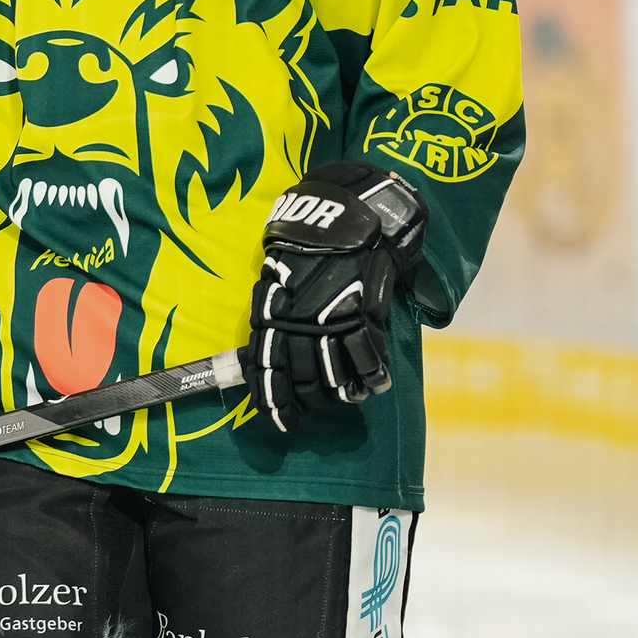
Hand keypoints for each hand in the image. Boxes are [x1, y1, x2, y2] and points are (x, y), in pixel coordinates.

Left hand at [245, 162, 426, 432]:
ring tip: (349, 394)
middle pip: (304, 381)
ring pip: (336, 377)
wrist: (349, 215)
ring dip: (343, 392)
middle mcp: (299, 322)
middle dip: (313, 401)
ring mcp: (332, 320)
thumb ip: (272, 314)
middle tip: (322, 404)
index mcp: (271, 312)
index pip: (268, 370)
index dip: (276, 402)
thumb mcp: (277, 275)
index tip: (283, 422)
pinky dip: (372, 375)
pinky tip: (375, 381)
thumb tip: (262, 356)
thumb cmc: (308, 246)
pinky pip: (367, 359)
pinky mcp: (363, 314)